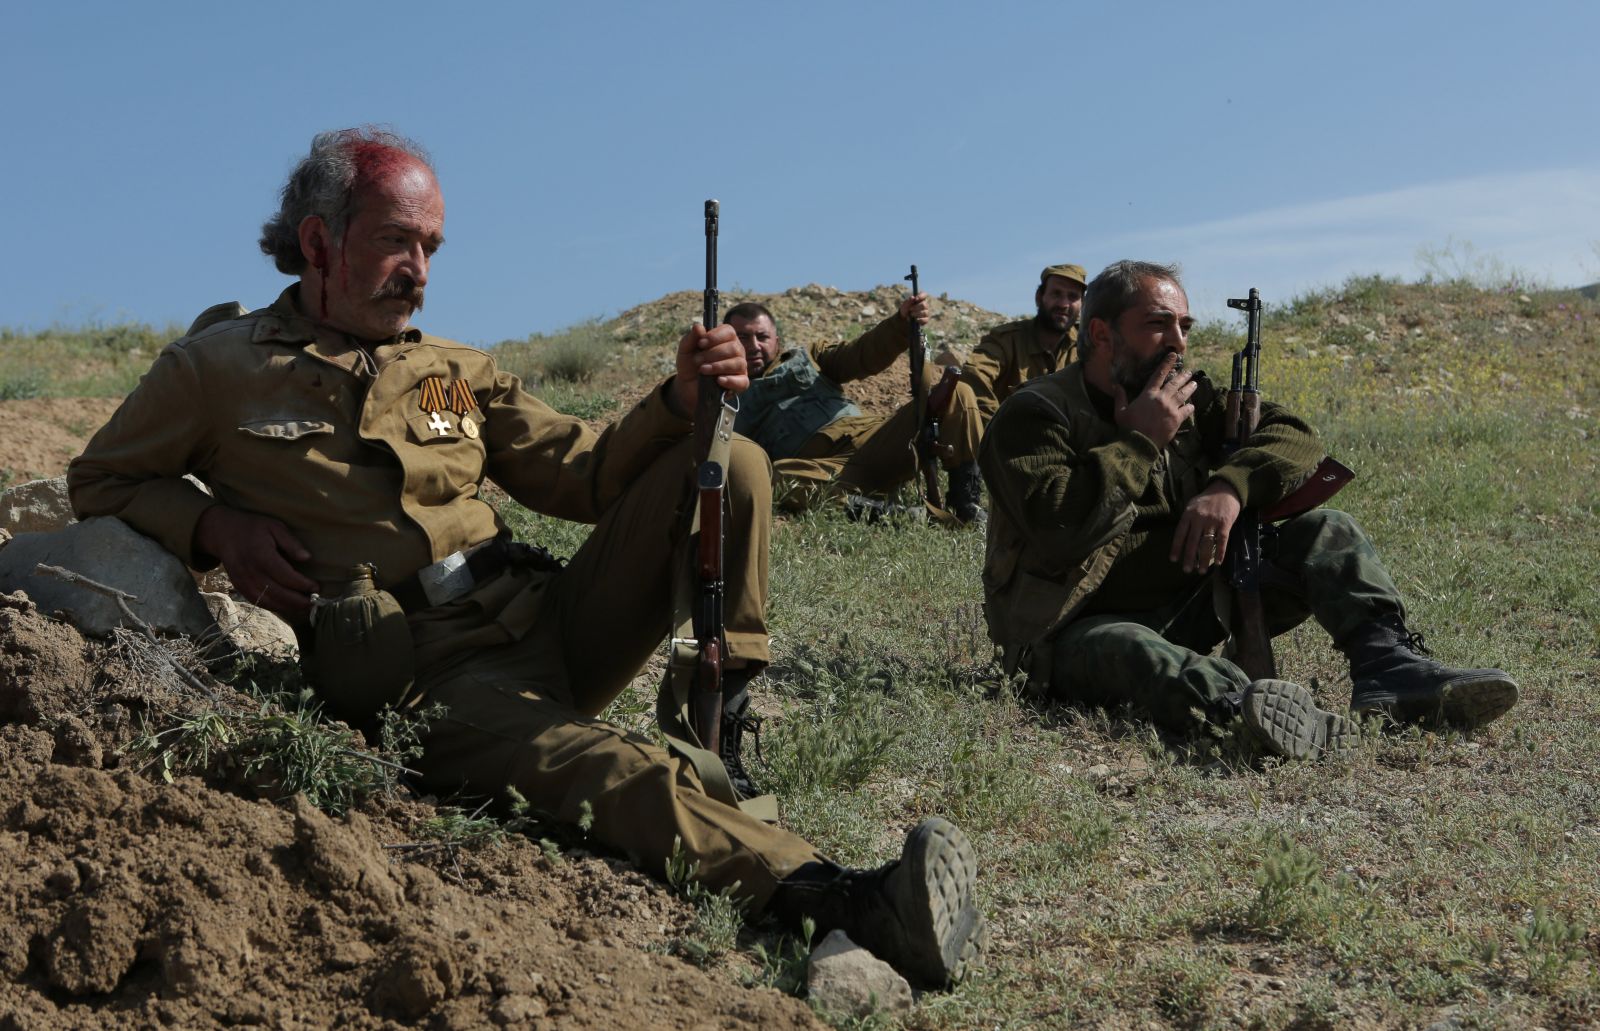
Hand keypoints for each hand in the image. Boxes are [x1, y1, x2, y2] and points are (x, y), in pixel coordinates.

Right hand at [195, 505, 317, 613]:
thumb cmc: (253, 528)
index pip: (285, 576)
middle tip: (316, 603)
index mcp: (261, 556)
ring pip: (269, 601)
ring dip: (289, 607)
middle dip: (299, 601)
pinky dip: (275, 607)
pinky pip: (259, 602)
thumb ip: (291, 542)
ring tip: (306, 608)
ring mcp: (243, 582)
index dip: (302, 584)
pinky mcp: (240, 587)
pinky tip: (289, 607)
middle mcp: (251, 572)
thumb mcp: (274, 526)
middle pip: (278, 593)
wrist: (223, 532)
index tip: (317, 587)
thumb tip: (307, 558)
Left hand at [670, 323, 748, 414]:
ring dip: (718, 366)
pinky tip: (718, 380)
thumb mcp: (685, 349)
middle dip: (713, 354)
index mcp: (726, 339)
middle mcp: (736, 351)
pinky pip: (742, 381)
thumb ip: (691, 338)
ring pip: (738, 363)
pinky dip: (731, 380)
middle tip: (697, 360)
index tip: (701, 344)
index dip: (715, 336)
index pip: (729, 331)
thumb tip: (698, 326)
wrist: (688, 384)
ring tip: (703, 370)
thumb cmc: (690, 363)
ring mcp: (740, 367)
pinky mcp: (740, 383)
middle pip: (733, 348)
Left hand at [899, 292, 930, 325]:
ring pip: (925, 312)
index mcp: (920, 299)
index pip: (924, 295)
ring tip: (911, 314)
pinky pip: (925, 320)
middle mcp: (924, 305)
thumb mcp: (904, 305)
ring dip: (917, 314)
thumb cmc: (905, 310)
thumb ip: (908, 301)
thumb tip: (913, 297)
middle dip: (916, 307)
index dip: (921, 296)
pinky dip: (920, 320)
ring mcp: (925, 312)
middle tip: (910, 309)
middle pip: (924, 305)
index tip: (916, 299)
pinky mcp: (925, 320)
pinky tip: (915, 319)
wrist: (904, 319)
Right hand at [1113, 352, 1195, 448]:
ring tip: (1195, 384)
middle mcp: (1162, 398)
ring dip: (1190, 388)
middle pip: (1175, 383)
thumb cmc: (1128, 427)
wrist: (1140, 443)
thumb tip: (1116, 385)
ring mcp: (1171, 408)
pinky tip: (1192, 405)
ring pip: (1183, 395)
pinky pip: (1187, 410)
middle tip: (1189, 372)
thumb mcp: (1120, 411)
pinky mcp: (1177, 419)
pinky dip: (1190, 407)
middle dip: (1183, 376)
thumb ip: (1120, 397)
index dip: (1167, 364)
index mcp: (1148, 394)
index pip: (1159, 375)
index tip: (1174, 355)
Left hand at [1171, 481, 1241, 573]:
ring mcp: (1212, 521)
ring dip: (1203, 559)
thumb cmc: (1207, 500)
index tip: (1173, 560)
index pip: (1180, 534)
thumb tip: (1181, 538)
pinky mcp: (1225, 523)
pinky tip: (1218, 563)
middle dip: (1189, 558)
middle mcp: (1199, 519)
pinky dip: (1220, 552)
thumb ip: (1186, 520)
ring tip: (1201, 570)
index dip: (1176, 547)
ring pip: (1206, 544)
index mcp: (1188, 514)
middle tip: (1186, 570)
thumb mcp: (1192, 505)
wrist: (1225, 489)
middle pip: (1192, 542)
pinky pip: (1222, 541)